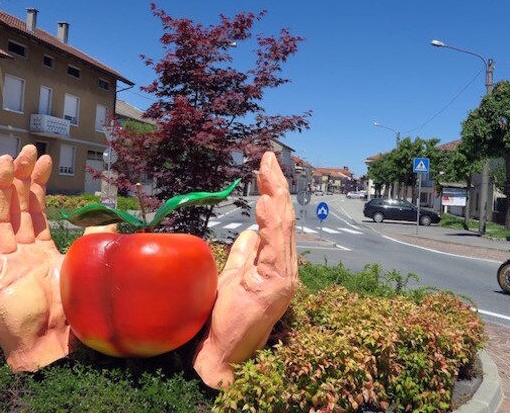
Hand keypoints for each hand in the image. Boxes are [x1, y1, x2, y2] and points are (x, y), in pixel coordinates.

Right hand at [0, 145, 74, 370]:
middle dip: (17, 177)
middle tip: (24, 149)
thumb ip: (94, 243)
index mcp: (38, 249)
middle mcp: (16, 251)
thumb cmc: (70, 313)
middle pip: (12, 206)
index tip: (44, 159)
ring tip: (4, 161)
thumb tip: (112, 221)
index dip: (37, 183)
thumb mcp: (83, 268)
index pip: (34, 209)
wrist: (55, 345)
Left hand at [193, 151, 298, 387]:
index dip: (273, 191)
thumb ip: (244, 253)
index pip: (277, 221)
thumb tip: (248, 229)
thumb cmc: (227, 317)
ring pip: (283, 229)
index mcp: (277, 264)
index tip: (264, 166)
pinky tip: (263, 206)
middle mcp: (286, 269)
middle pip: (284, 219)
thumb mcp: (233, 276)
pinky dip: (270, 226)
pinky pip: (274, 250)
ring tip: (266, 172)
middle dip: (276, 185)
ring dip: (274, 197)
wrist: (223, 352)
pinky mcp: (276, 287)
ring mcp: (284, 278)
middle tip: (267, 156)